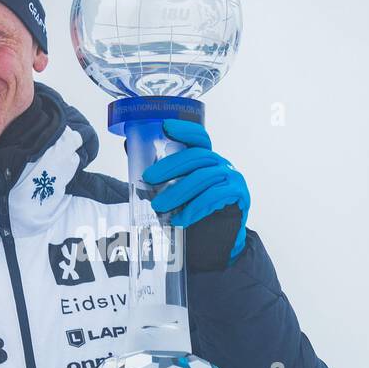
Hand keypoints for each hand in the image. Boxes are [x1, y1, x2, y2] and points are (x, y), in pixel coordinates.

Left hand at [140, 118, 249, 269]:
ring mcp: (232, 177)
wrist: (220, 240)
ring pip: (203, 177)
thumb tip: (130, 149)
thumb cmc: (197, 212)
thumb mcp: (179, 191)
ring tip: (159, 207)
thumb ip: (162, 176)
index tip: (165, 127)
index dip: (184, 130)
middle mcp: (221, 163)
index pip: (198, 138)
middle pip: (196, 156)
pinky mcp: (238, 193)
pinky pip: (214, 196)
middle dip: (170, 166)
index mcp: (207, 159)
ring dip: (178, 192)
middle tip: (148, 178)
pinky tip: (181, 219)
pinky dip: (195, 207)